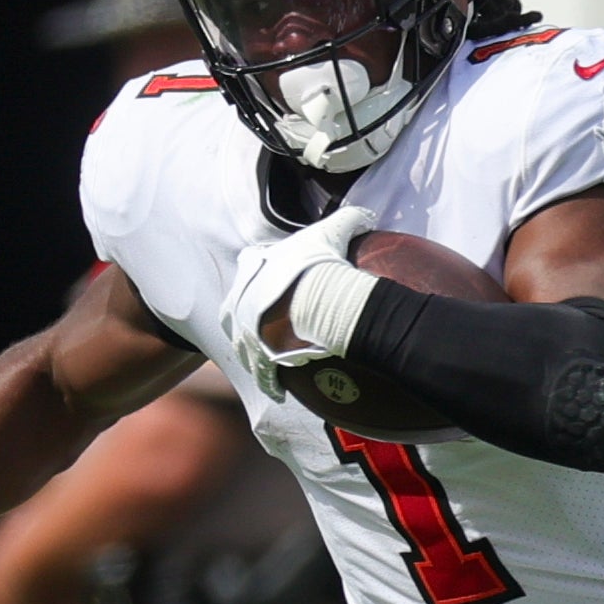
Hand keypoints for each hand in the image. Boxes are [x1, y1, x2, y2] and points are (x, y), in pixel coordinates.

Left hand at [221, 206, 375, 398]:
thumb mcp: (336, 231)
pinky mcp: (254, 353)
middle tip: (262, 321)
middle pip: (237, 305)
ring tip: (264, 358)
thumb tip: (366, 215)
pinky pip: (258, 370)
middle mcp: (240, 296)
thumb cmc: (323, 264)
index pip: (250, 263)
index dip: (259, 270)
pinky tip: (276, 389)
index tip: (271, 279)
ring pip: (242, 341)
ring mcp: (243, 327)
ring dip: (252, 350)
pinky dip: (268, 379)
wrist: (317, 298)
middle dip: (246, 313)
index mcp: (254, 265)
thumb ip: (349, 219)